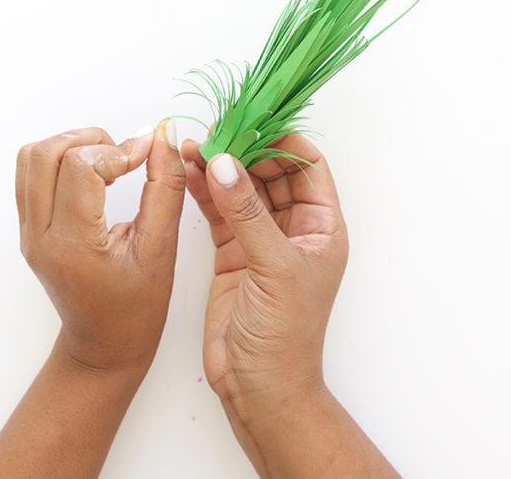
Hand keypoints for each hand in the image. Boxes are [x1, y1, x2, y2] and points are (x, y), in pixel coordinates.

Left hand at [16, 120, 185, 372]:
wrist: (104, 345)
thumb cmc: (137, 308)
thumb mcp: (161, 247)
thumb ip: (166, 188)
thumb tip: (163, 136)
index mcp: (73, 245)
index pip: (80, 167)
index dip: (119, 150)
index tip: (147, 154)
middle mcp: (40, 236)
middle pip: (46, 153)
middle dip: (91, 140)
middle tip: (125, 156)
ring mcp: (28, 232)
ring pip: (31, 157)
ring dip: (71, 145)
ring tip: (107, 162)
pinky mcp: (28, 228)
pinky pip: (30, 174)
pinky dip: (59, 160)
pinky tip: (91, 175)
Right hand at [181, 134, 348, 407]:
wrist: (259, 387)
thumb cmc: (284, 336)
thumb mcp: (272, 267)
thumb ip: (246, 212)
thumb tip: (225, 162)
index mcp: (322, 229)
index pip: (308, 167)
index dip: (282, 141)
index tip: (252, 122)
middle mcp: (294, 230)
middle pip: (271, 172)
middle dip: (245, 149)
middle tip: (215, 132)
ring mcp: (261, 241)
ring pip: (242, 189)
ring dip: (221, 167)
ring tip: (193, 147)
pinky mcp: (232, 254)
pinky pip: (220, 211)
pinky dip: (204, 191)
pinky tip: (188, 172)